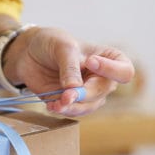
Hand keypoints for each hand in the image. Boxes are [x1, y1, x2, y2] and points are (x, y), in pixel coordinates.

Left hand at [3, 27, 134, 115]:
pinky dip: (63, 111)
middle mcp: (102, 78)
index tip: (90, 62)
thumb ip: (70, 68)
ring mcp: (87, 92)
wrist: (29, 53)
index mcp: (109, 59)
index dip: (111, 70)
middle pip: (102, 92)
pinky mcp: (72, 102)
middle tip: (65, 95)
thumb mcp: (62, 47)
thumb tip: (75, 90)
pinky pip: (73, 112)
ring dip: (72, 107)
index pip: (125, 72)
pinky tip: (52, 106)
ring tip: (56, 104)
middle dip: (84, 95)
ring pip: (89, 107)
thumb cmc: (52, 43)